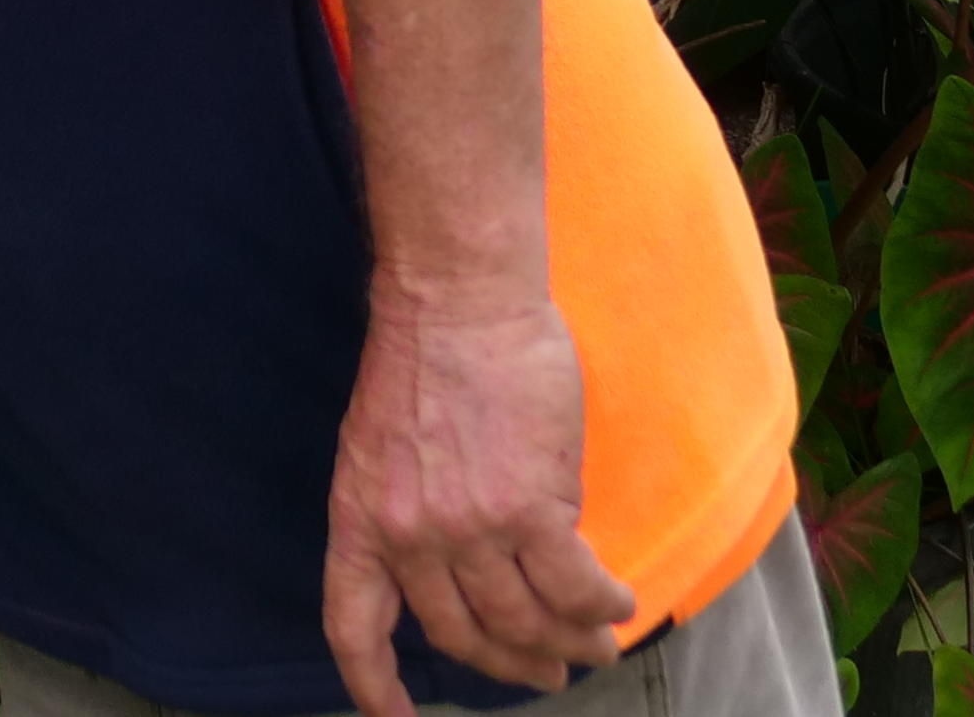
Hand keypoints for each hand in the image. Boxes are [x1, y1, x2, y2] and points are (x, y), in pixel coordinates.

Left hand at [320, 284, 632, 707]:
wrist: (456, 296)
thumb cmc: (425, 353)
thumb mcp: (381, 448)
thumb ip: (408, 513)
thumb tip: (464, 571)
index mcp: (359, 519)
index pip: (354, 627)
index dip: (374, 687)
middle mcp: (408, 537)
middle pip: (462, 636)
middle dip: (510, 664)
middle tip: (545, 671)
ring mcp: (468, 528)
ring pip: (525, 621)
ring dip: (567, 643)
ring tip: (595, 645)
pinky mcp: (530, 509)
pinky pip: (574, 587)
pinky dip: (601, 606)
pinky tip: (619, 605)